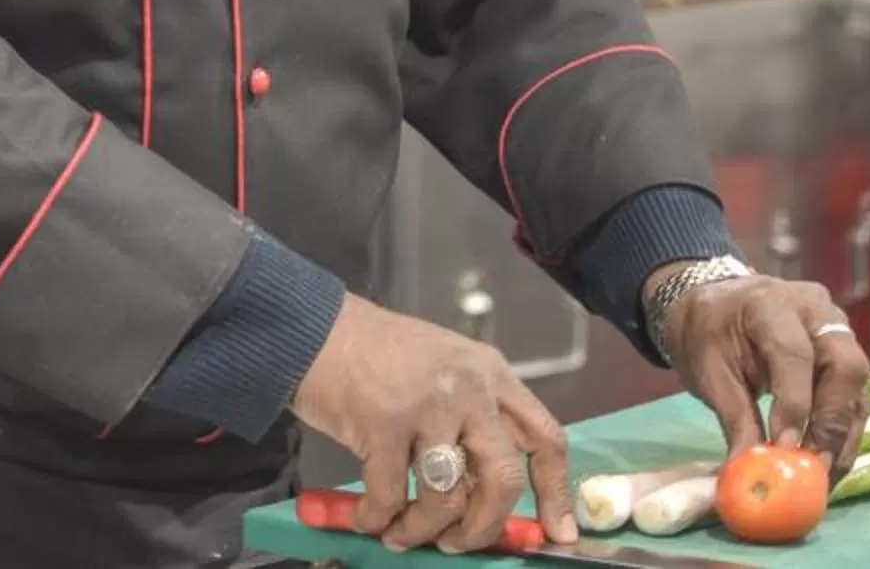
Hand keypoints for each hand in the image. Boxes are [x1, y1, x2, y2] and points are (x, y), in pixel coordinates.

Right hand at [294, 293, 576, 554]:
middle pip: (503, 477)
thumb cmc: (376, 352)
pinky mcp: (382, 424)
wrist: (312, 325)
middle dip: (484, 525)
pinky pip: (389, 495)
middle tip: (459, 544)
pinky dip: (376, 518)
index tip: (556, 533)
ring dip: (421, 529)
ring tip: (399, 534)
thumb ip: (471, 419)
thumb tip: (484, 499)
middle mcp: (469, 388)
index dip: (555, 493)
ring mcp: (428, 405)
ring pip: (445, 496)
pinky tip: (366, 518)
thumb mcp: (444, 371)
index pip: (545, 438)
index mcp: (492, 374)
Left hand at [656, 273, 869, 480]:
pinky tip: (828, 463)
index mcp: (770, 304)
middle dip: (833, 421)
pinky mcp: (845, 355)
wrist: (715, 305)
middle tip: (814, 465)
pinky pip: (855, 396)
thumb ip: (733, 416)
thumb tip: (747, 470)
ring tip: (823, 477)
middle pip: (845, 365)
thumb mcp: (708, 369)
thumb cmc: (707, 333)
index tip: (784, 447)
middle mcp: (815, 311)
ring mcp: (836, 331)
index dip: (795, 403)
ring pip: (857, 386)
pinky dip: (844, 433)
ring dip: (844, 436)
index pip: (794, 354)